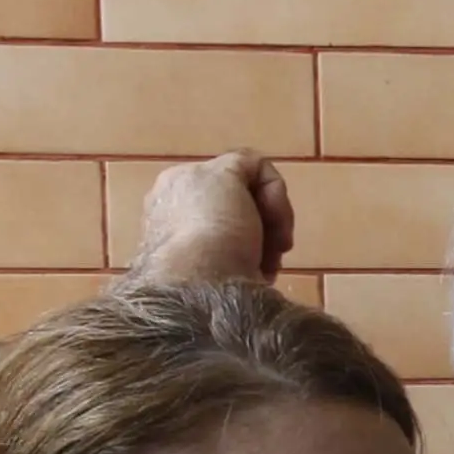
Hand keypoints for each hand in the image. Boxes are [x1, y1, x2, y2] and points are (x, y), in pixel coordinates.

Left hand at [129, 151, 293, 286]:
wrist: (199, 290)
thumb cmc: (215, 228)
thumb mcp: (227, 175)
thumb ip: (243, 163)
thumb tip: (253, 172)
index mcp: (177, 181)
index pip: (241, 172)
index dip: (267, 191)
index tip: (273, 214)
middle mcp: (179, 210)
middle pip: (245, 204)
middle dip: (268, 222)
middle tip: (276, 244)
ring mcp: (190, 245)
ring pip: (249, 233)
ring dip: (266, 247)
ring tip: (267, 266)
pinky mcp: (202, 277)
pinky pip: (244, 262)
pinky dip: (256, 268)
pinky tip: (256, 278)